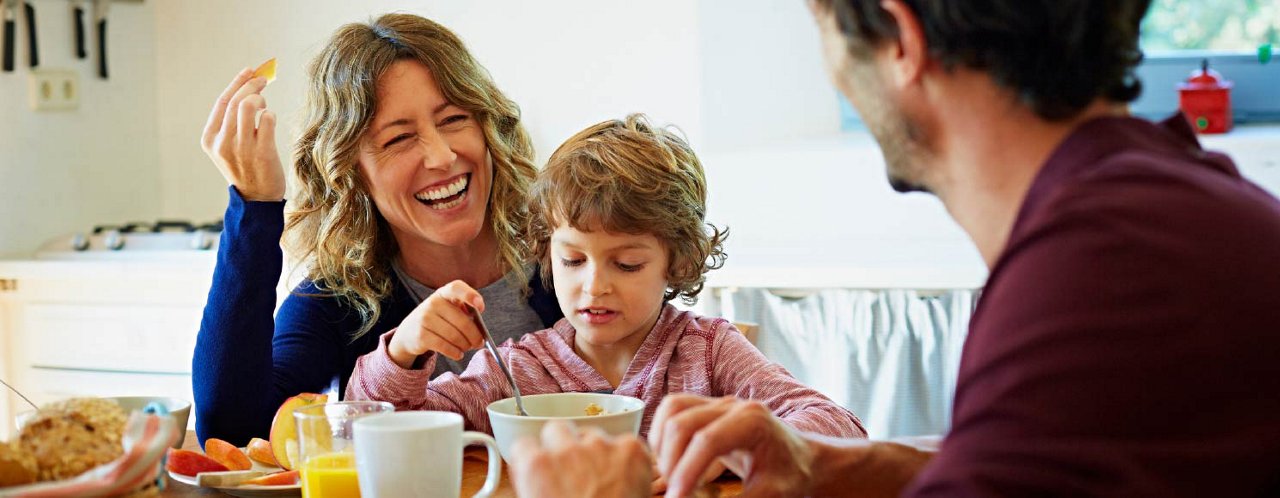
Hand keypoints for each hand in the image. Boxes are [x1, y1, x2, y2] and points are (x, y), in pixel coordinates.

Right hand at [201, 67, 284, 200]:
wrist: (256, 199)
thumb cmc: (246, 166)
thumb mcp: (228, 145)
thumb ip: (233, 121)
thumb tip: (250, 87)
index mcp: (210, 139)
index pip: (222, 102)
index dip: (237, 83)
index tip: (249, 71)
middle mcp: (223, 142)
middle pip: (237, 100)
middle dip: (252, 85)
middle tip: (264, 79)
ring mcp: (242, 148)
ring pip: (249, 106)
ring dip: (260, 99)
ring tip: (265, 106)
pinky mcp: (262, 152)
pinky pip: (268, 119)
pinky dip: (271, 114)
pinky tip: (271, 120)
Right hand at [387, 280, 484, 367]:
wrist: (408, 332)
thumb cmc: (437, 320)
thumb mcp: (448, 310)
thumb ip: (465, 313)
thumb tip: (480, 329)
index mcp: (444, 293)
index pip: (456, 287)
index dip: (470, 296)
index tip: (481, 308)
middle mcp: (433, 303)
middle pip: (462, 322)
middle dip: (475, 336)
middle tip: (479, 343)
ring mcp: (425, 318)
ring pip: (455, 336)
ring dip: (465, 345)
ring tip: (467, 347)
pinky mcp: (421, 335)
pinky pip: (445, 347)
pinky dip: (455, 353)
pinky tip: (458, 354)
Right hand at [509, 421, 651, 497]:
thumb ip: (531, 483)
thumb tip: (531, 473)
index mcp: (536, 467)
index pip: (525, 444)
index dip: (535, 458)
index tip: (542, 468)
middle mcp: (566, 450)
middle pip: (557, 428)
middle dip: (562, 445)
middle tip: (573, 470)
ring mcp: (601, 446)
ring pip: (593, 434)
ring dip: (595, 451)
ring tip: (603, 480)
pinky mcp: (631, 449)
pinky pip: (625, 442)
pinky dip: (625, 458)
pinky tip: (625, 480)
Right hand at [650, 394, 815, 497]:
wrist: (801, 458)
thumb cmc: (790, 477)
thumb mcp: (770, 495)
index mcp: (753, 421)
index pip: (707, 441)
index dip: (686, 472)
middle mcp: (733, 405)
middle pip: (682, 423)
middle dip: (671, 462)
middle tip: (675, 493)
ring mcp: (719, 402)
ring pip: (672, 410)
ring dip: (662, 444)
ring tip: (671, 475)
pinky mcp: (708, 406)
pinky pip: (674, 408)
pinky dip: (663, 432)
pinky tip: (671, 459)